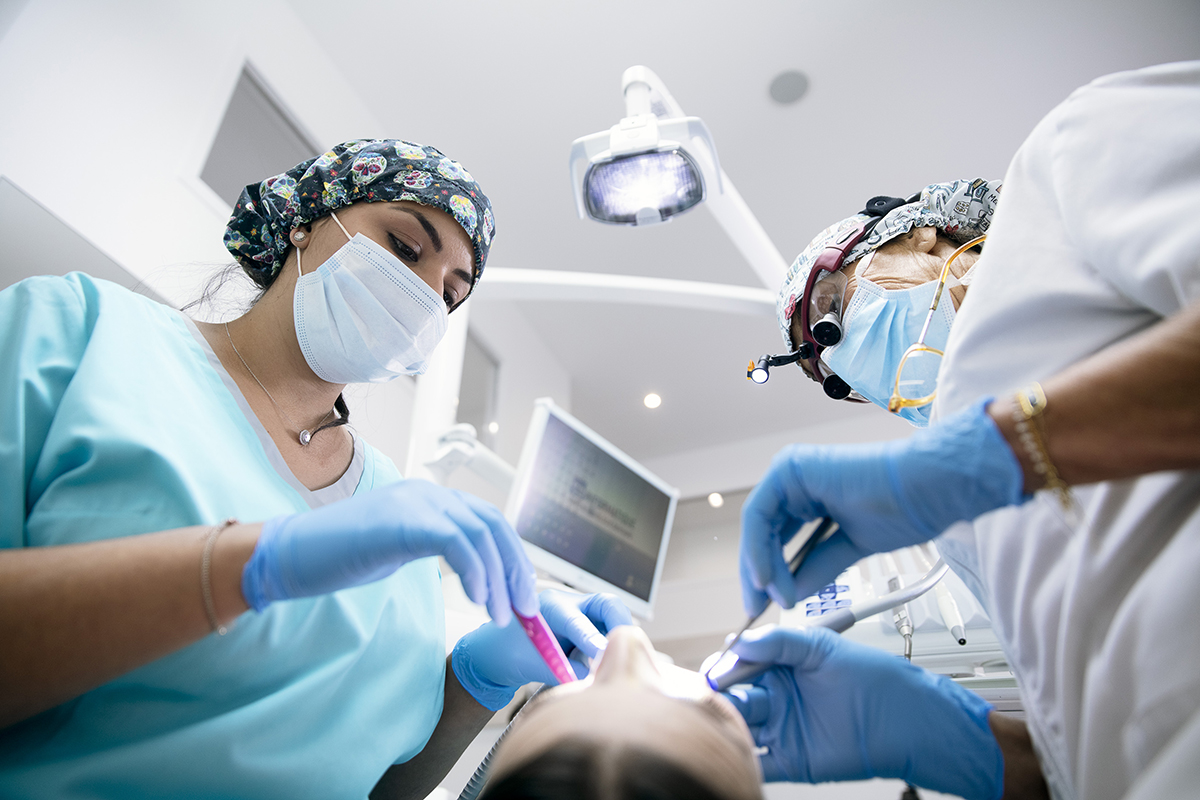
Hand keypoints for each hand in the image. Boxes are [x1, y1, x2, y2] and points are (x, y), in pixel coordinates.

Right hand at [241, 479, 536, 625]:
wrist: (291, 555)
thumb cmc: (340, 557)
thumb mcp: (399, 550)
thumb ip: (433, 548)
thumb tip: (475, 573)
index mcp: (429, 499)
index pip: (488, 520)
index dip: (512, 557)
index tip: (523, 594)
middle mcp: (428, 493)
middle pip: (492, 524)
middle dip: (515, 568)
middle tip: (525, 610)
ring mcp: (414, 502)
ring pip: (479, 534)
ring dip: (499, 578)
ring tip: (503, 616)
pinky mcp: (402, 520)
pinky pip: (455, 542)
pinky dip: (474, 572)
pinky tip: (478, 601)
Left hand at [451, 590, 632, 710]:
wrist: (498, 654)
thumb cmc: (507, 654)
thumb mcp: (529, 664)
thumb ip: (560, 669)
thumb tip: (589, 676)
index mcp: (549, 607)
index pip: (575, 620)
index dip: (590, 637)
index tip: (603, 653)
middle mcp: (570, 604)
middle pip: (607, 605)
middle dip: (620, 624)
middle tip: (627, 649)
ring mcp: (582, 615)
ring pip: (613, 619)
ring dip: (619, 638)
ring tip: (618, 661)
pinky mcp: (590, 629)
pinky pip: (610, 633)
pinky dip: (614, 647)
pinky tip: (611, 664)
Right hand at [723, 626, 1002, 799]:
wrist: (906, 719)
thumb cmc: (873, 678)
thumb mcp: (821, 647)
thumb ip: (779, 641)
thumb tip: (738, 640)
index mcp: (780, 666)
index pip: (738, 665)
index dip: (723, 666)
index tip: (714, 668)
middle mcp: (777, 697)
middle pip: (734, 696)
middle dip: (718, 694)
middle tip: (708, 695)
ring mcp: (782, 729)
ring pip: (741, 725)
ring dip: (726, 722)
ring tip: (718, 718)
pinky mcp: (790, 760)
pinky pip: (758, 760)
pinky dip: (742, 756)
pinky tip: (732, 746)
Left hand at [739, 398, 1022, 614]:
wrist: (928, 489)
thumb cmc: (902, 510)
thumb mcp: (850, 548)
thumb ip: (819, 567)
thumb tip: (793, 594)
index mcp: (807, 493)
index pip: (774, 537)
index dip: (769, 573)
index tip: (769, 604)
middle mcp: (794, 479)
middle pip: (762, 532)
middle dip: (758, 573)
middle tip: (757, 607)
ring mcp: (790, 471)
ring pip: (759, 526)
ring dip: (761, 565)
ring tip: (772, 599)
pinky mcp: (790, 469)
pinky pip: (762, 514)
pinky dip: (761, 549)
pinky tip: (768, 578)